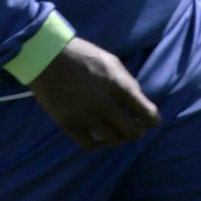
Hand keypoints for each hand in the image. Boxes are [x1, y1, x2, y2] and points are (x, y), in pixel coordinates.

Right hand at [28, 37, 160, 150]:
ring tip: (115, 132)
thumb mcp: (112, 62)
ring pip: (113, 141)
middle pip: (132, 132)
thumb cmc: (83, 55)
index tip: (150, 122)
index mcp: (119, 85)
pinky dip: (98, 143)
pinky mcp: (69, 124)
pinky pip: (90, 145)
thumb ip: (127, 82)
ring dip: (118, 138)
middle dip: (137, 132)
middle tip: (134, 129)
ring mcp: (87, 116)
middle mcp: (105, 103)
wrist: (47, 56)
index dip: (152, 120)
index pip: (147, 113)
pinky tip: (97, 136)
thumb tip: (139, 103)